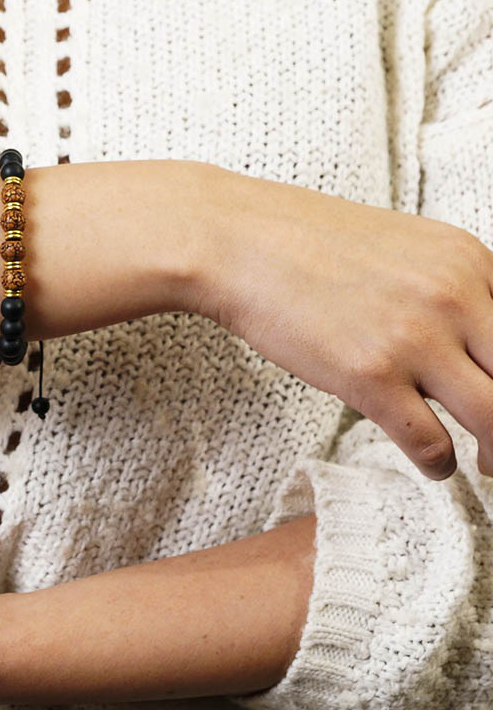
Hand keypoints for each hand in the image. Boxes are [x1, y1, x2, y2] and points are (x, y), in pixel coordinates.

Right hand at [195, 169, 492, 478]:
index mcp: (471, 261)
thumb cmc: (308, 246)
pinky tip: (433, 464)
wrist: (241, 244)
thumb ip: (448, 286)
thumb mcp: (404, 248)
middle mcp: (456, 298)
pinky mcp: (370, 377)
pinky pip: (429, 441)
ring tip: (484, 465)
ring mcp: (414, 339)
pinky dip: (438, 463)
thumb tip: (469, 341)